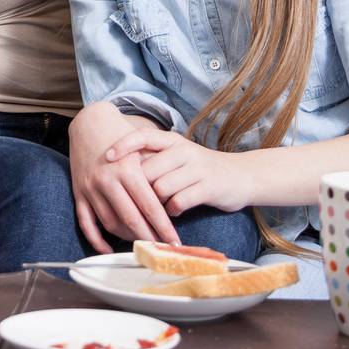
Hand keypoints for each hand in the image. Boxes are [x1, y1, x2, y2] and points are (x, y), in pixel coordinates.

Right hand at [68, 102, 180, 252]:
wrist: (89, 122)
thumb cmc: (120, 134)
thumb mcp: (141, 148)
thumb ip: (154, 174)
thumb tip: (172, 203)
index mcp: (127, 169)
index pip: (149, 206)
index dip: (163, 227)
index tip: (174, 242)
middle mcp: (107, 180)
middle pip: (131, 219)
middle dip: (148, 237)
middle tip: (161, 249)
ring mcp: (91, 188)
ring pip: (110, 223)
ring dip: (127, 237)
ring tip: (141, 242)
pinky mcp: (78, 192)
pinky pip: (86, 223)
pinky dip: (96, 239)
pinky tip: (108, 249)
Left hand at [105, 125, 253, 216]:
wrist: (241, 176)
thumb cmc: (200, 169)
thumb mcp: (178, 156)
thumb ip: (155, 159)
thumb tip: (121, 167)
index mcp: (173, 141)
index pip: (143, 136)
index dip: (123, 145)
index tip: (107, 157)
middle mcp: (183, 150)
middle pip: (147, 170)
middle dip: (140, 189)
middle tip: (138, 201)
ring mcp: (196, 168)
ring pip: (161, 188)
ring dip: (156, 203)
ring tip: (160, 207)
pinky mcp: (208, 187)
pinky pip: (178, 202)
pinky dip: (172, 211)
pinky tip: (175, 211)